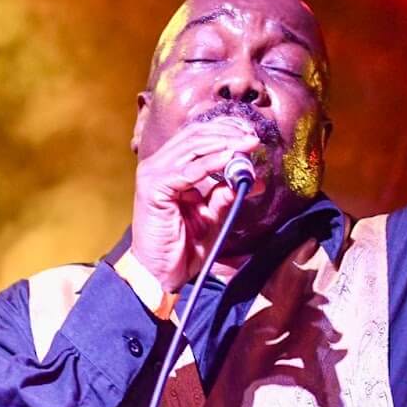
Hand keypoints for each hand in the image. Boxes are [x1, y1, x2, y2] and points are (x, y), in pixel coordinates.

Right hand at [131, 118, 266, 290]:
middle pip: (195, 136)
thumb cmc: (183, 246)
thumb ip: (225, 195)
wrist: (161, 273)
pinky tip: (230, 158)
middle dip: (228, 134)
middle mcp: (159, 165)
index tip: (252, 138)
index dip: (225, 133)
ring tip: (247, 144)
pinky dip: (211, 162)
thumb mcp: (212, 216)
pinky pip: (188, 170)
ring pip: (192, 147)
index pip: (197, 138)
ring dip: (224, 144)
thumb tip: (252, 180)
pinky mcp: (154, 187)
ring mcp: (153, 174)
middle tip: (253, 138)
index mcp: (170, 168)